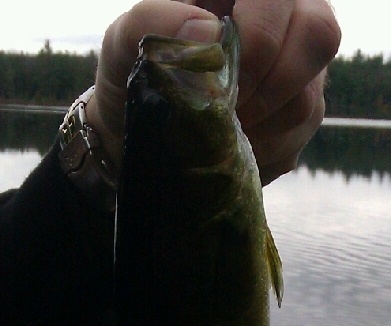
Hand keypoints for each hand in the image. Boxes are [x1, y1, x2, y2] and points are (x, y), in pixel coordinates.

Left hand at [86, 0, 340, 184]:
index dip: (260, 40)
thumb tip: (209, 30)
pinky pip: (298, 137)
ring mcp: (300, 71)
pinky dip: (260, 149)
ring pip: (307, 98)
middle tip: (228, 106)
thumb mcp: (125, 42)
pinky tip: (233, 144)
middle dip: (268, 84)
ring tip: (222, 128)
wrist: (142, 133)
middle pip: (319, 36)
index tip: (221, 73)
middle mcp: (286, 22)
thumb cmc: (138, 76)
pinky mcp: (301, 115)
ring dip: (258, 125)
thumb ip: (154, 21)